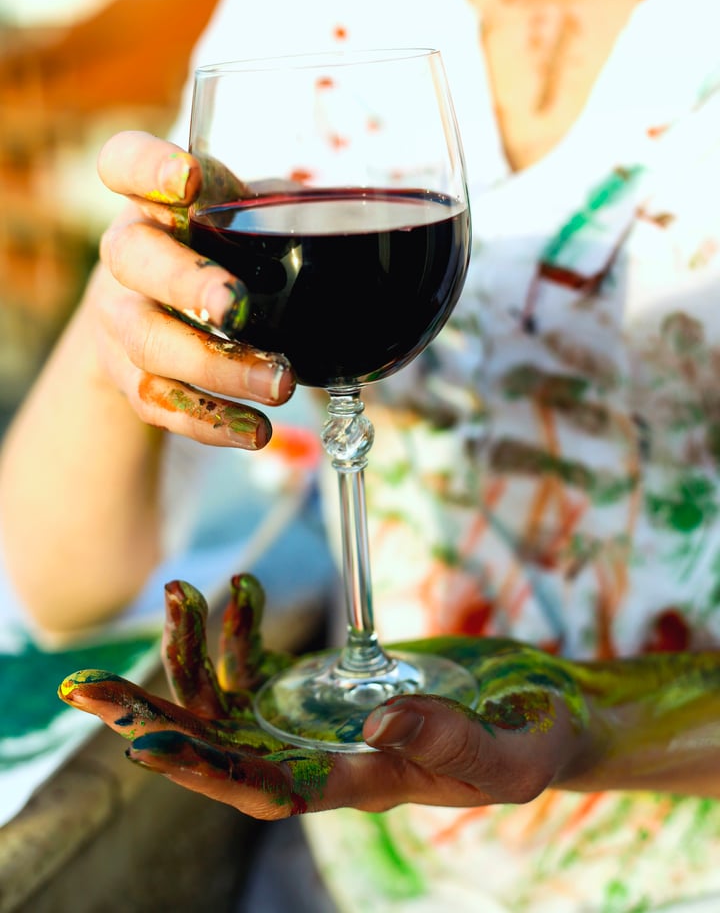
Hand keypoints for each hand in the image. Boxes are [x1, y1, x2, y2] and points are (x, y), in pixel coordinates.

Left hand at [59, 575, 598, 818]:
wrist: (539, 710)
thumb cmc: (530, 742)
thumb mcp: (506, 752)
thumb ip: (447, 738)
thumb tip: (378, 716)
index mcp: (354, 783)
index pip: (258, 789)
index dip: (198, 770)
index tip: (143, 744)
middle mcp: (318, 756)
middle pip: (215, 747)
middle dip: (152, 719)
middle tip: (88, 689)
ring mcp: (314, 718)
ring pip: (226, 698)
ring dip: (189, 654)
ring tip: (178, 593)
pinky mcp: (321, 682)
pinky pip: (256, 661)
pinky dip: (236, 628)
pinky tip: (236, 590)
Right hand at [91, 131, 294, 448]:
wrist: (158, 316)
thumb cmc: (224, 253)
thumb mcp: (249, 220)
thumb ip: (286, 216)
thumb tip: (375, 231)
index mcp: (157, 200)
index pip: (123, 162)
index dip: (146, 166)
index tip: (187, 179)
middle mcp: (127, 253)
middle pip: (132, 260)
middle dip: (188, 284)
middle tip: (237, 306)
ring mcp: (120, 317)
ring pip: (149, 342)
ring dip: (218, 367)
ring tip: (280, 385)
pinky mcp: (128, 376)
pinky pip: (159, 403)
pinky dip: (211, 421)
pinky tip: (256, 431)